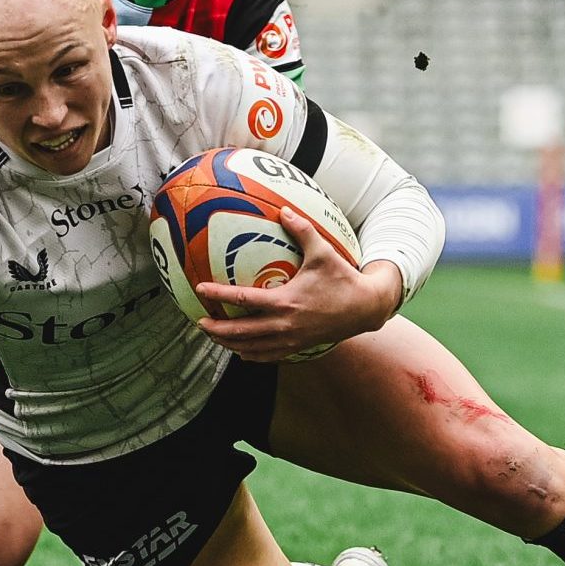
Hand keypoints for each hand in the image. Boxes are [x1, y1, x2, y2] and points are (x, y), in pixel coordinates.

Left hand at [194, 214, 399, 362]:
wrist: (365, 308)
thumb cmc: (343, 278)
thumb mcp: (323, 252)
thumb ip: (302, 230)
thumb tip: (283, 209)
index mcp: (286, 302)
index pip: (244, 299)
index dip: (219, 294)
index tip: (200, 289)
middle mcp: (285, 325)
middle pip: (241, 332)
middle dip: (217, 329)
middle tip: (199, 321)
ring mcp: (291, 340)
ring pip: (252, 348)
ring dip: (230, 344)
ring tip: (214, 336)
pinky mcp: (298, 347)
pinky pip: (268, 356)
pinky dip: (251, 355)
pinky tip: (241, 351)